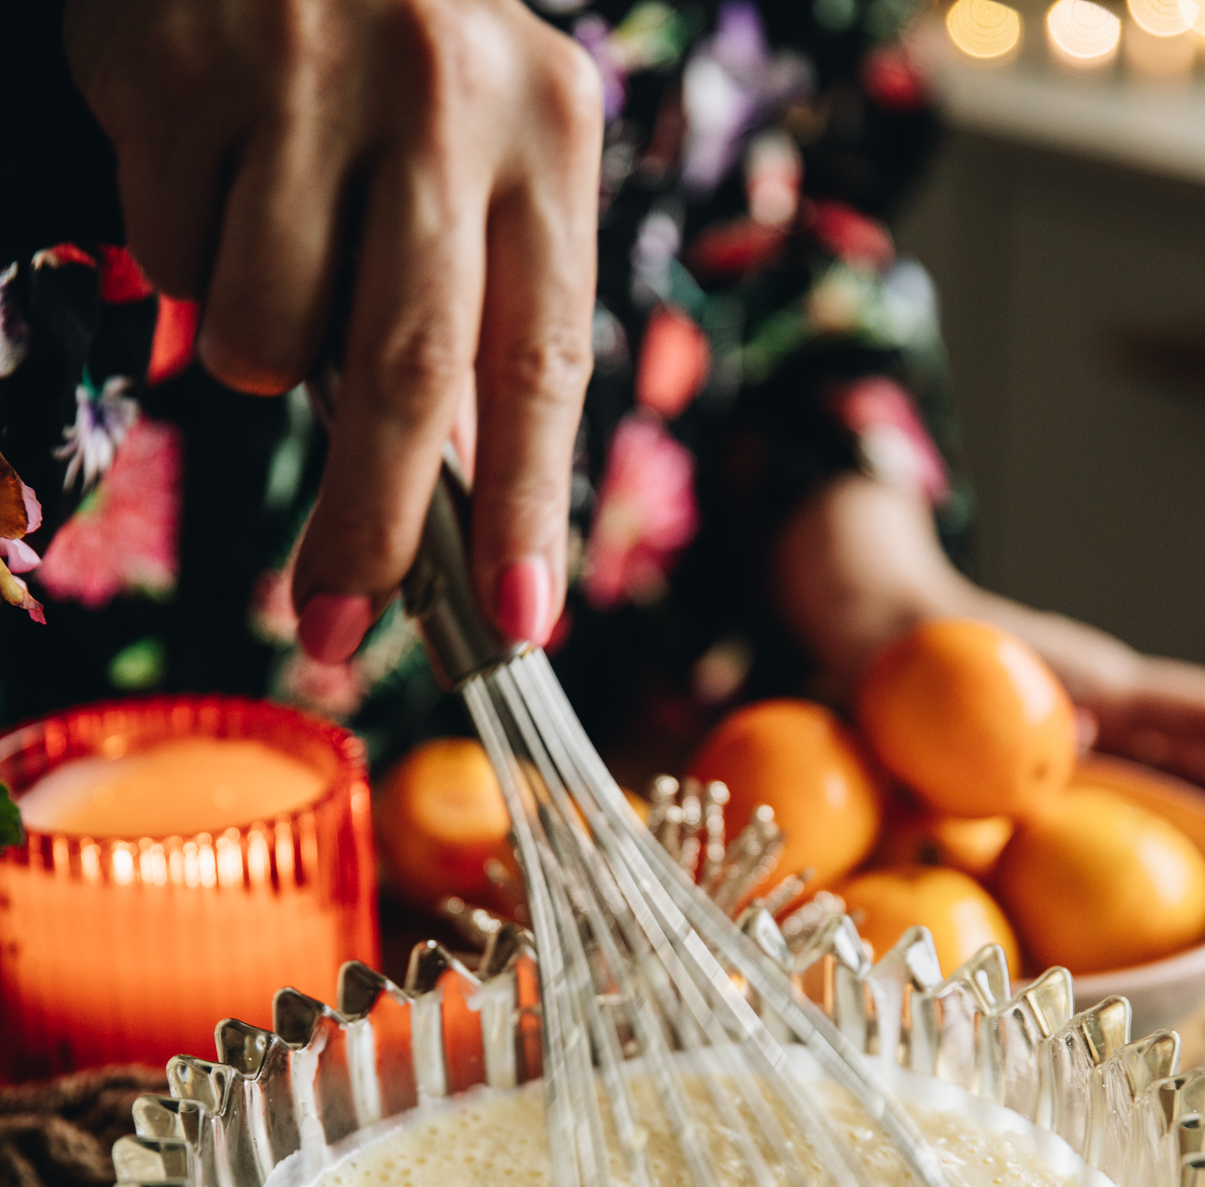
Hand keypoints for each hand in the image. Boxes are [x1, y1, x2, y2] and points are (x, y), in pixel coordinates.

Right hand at [65, 0, 602, 659]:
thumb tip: (458, 515)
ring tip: (273, 246)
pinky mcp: (185, 68)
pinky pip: (174, 259)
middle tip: (335, 628)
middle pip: (408, 378)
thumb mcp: (476, 151)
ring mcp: (309, 75)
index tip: (518, 623)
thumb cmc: (389, 54)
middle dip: (371, 531)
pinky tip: (214, 170)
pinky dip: (185, 255)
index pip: (544, 360)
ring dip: (257, 349)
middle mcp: (444, 94)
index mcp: (548, 129)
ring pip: (267, 335)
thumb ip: (478, 307)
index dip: (529, 508)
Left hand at [774, 475, 1204, 866]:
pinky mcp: (1072, 749)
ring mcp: (1097, 724)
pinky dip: (1185, 814)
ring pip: (1197, 764)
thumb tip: (1082, 738)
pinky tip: (1202, 863)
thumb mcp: (948, 684)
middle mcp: (1112, 701)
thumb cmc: (900, 655)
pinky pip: (1146, 780)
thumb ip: (1000, 716)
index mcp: (1097, 686)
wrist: (877, 628)